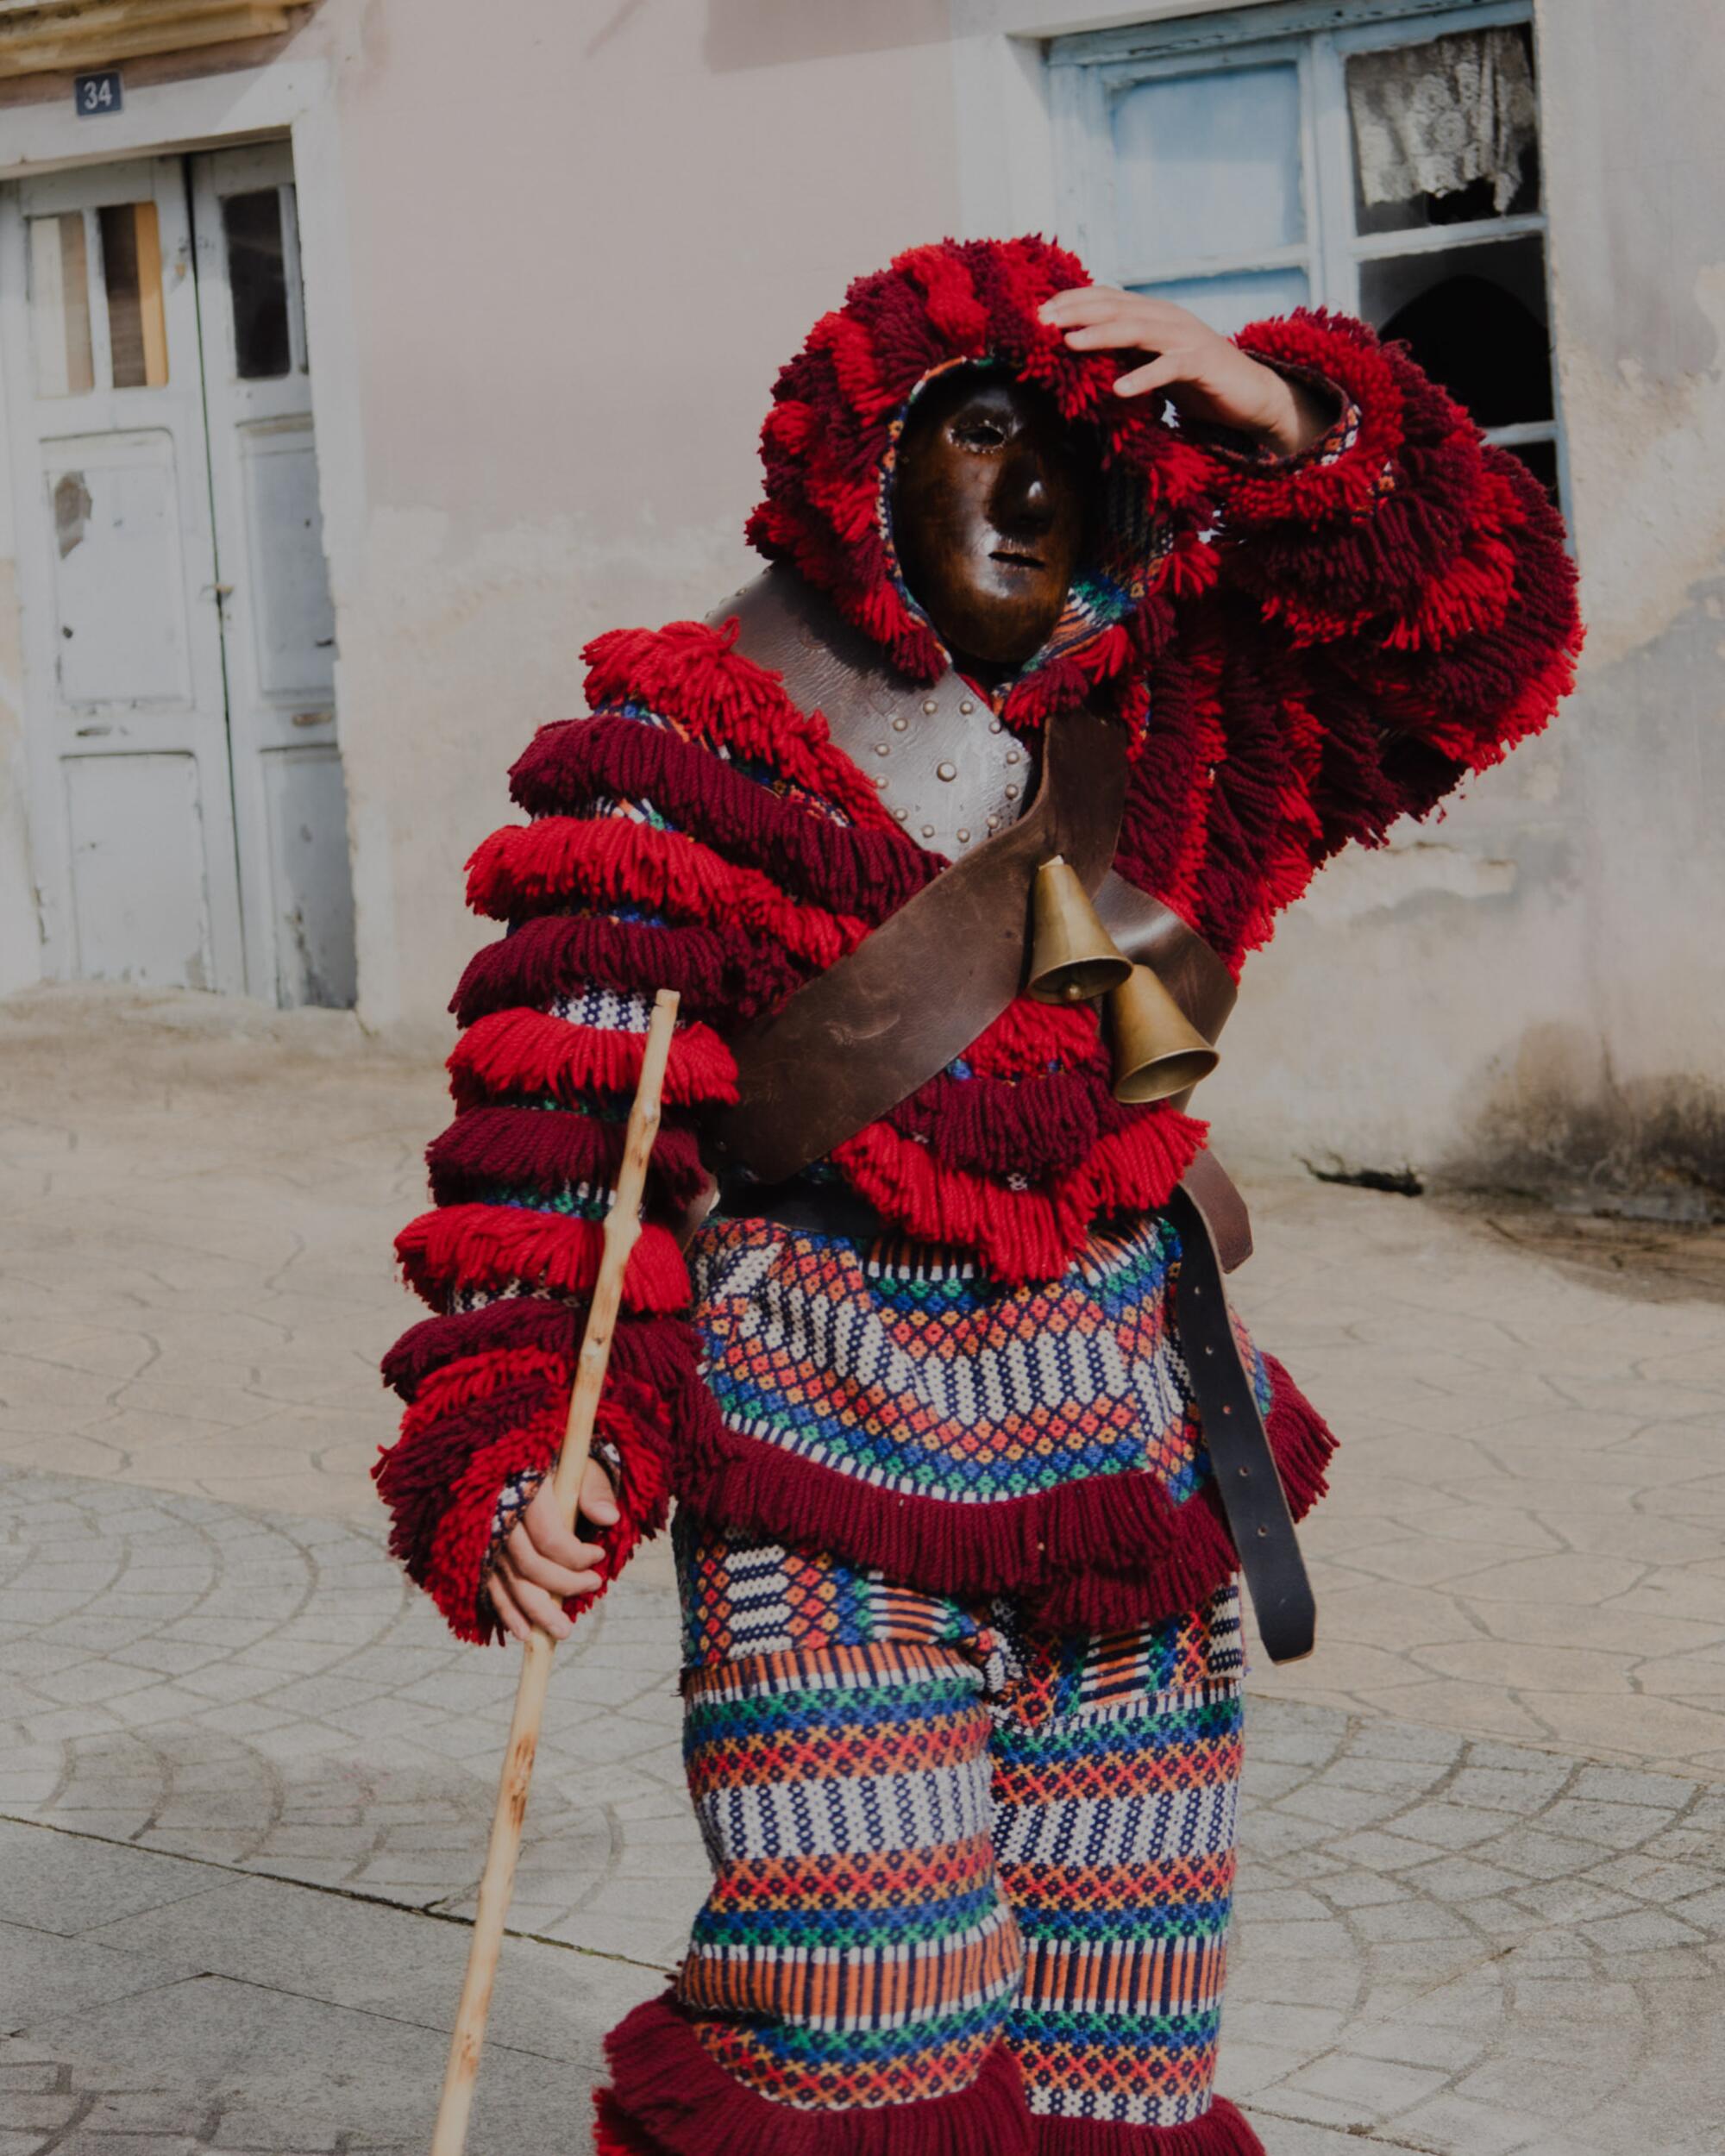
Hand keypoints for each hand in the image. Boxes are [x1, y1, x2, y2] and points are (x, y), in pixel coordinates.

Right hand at [485, 1456, 620, 1643]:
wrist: (518, 1453)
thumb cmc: (556, 1459)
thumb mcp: (579, 1463)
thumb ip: (594, 1489)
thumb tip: (610, 1520)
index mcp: (524, 1487)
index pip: (549, 1537)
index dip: (576, 1555)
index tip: (599, 1556)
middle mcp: (498, 1513)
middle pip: (528, 1564)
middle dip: (562, 1585)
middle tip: (593, 1587)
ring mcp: (484, 1534)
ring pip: (508, 1580)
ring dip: (535, 1611)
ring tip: (561, 1632)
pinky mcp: (478, 1549)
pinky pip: (490, 1585)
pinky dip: (506, 1610)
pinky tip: (523, 1632)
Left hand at [1039, 287, 1328, 456]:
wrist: (1250, 395)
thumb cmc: (1196, 382)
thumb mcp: (1151, 361)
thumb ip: (1124, 351)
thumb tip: (1078, 350)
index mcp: (1153, 314)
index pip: (1106, 299)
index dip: (1072, 301)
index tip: (1037, 312)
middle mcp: (1167, 318)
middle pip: (1116, 309)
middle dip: (1077, 313)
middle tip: (1042, 321)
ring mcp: (1186, 338)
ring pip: (1138, 331)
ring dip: (1102, 336)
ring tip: (1070, 343)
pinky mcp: (1202, 364)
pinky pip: (1169, 369)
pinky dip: (1144, 377)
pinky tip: (1120, 389)